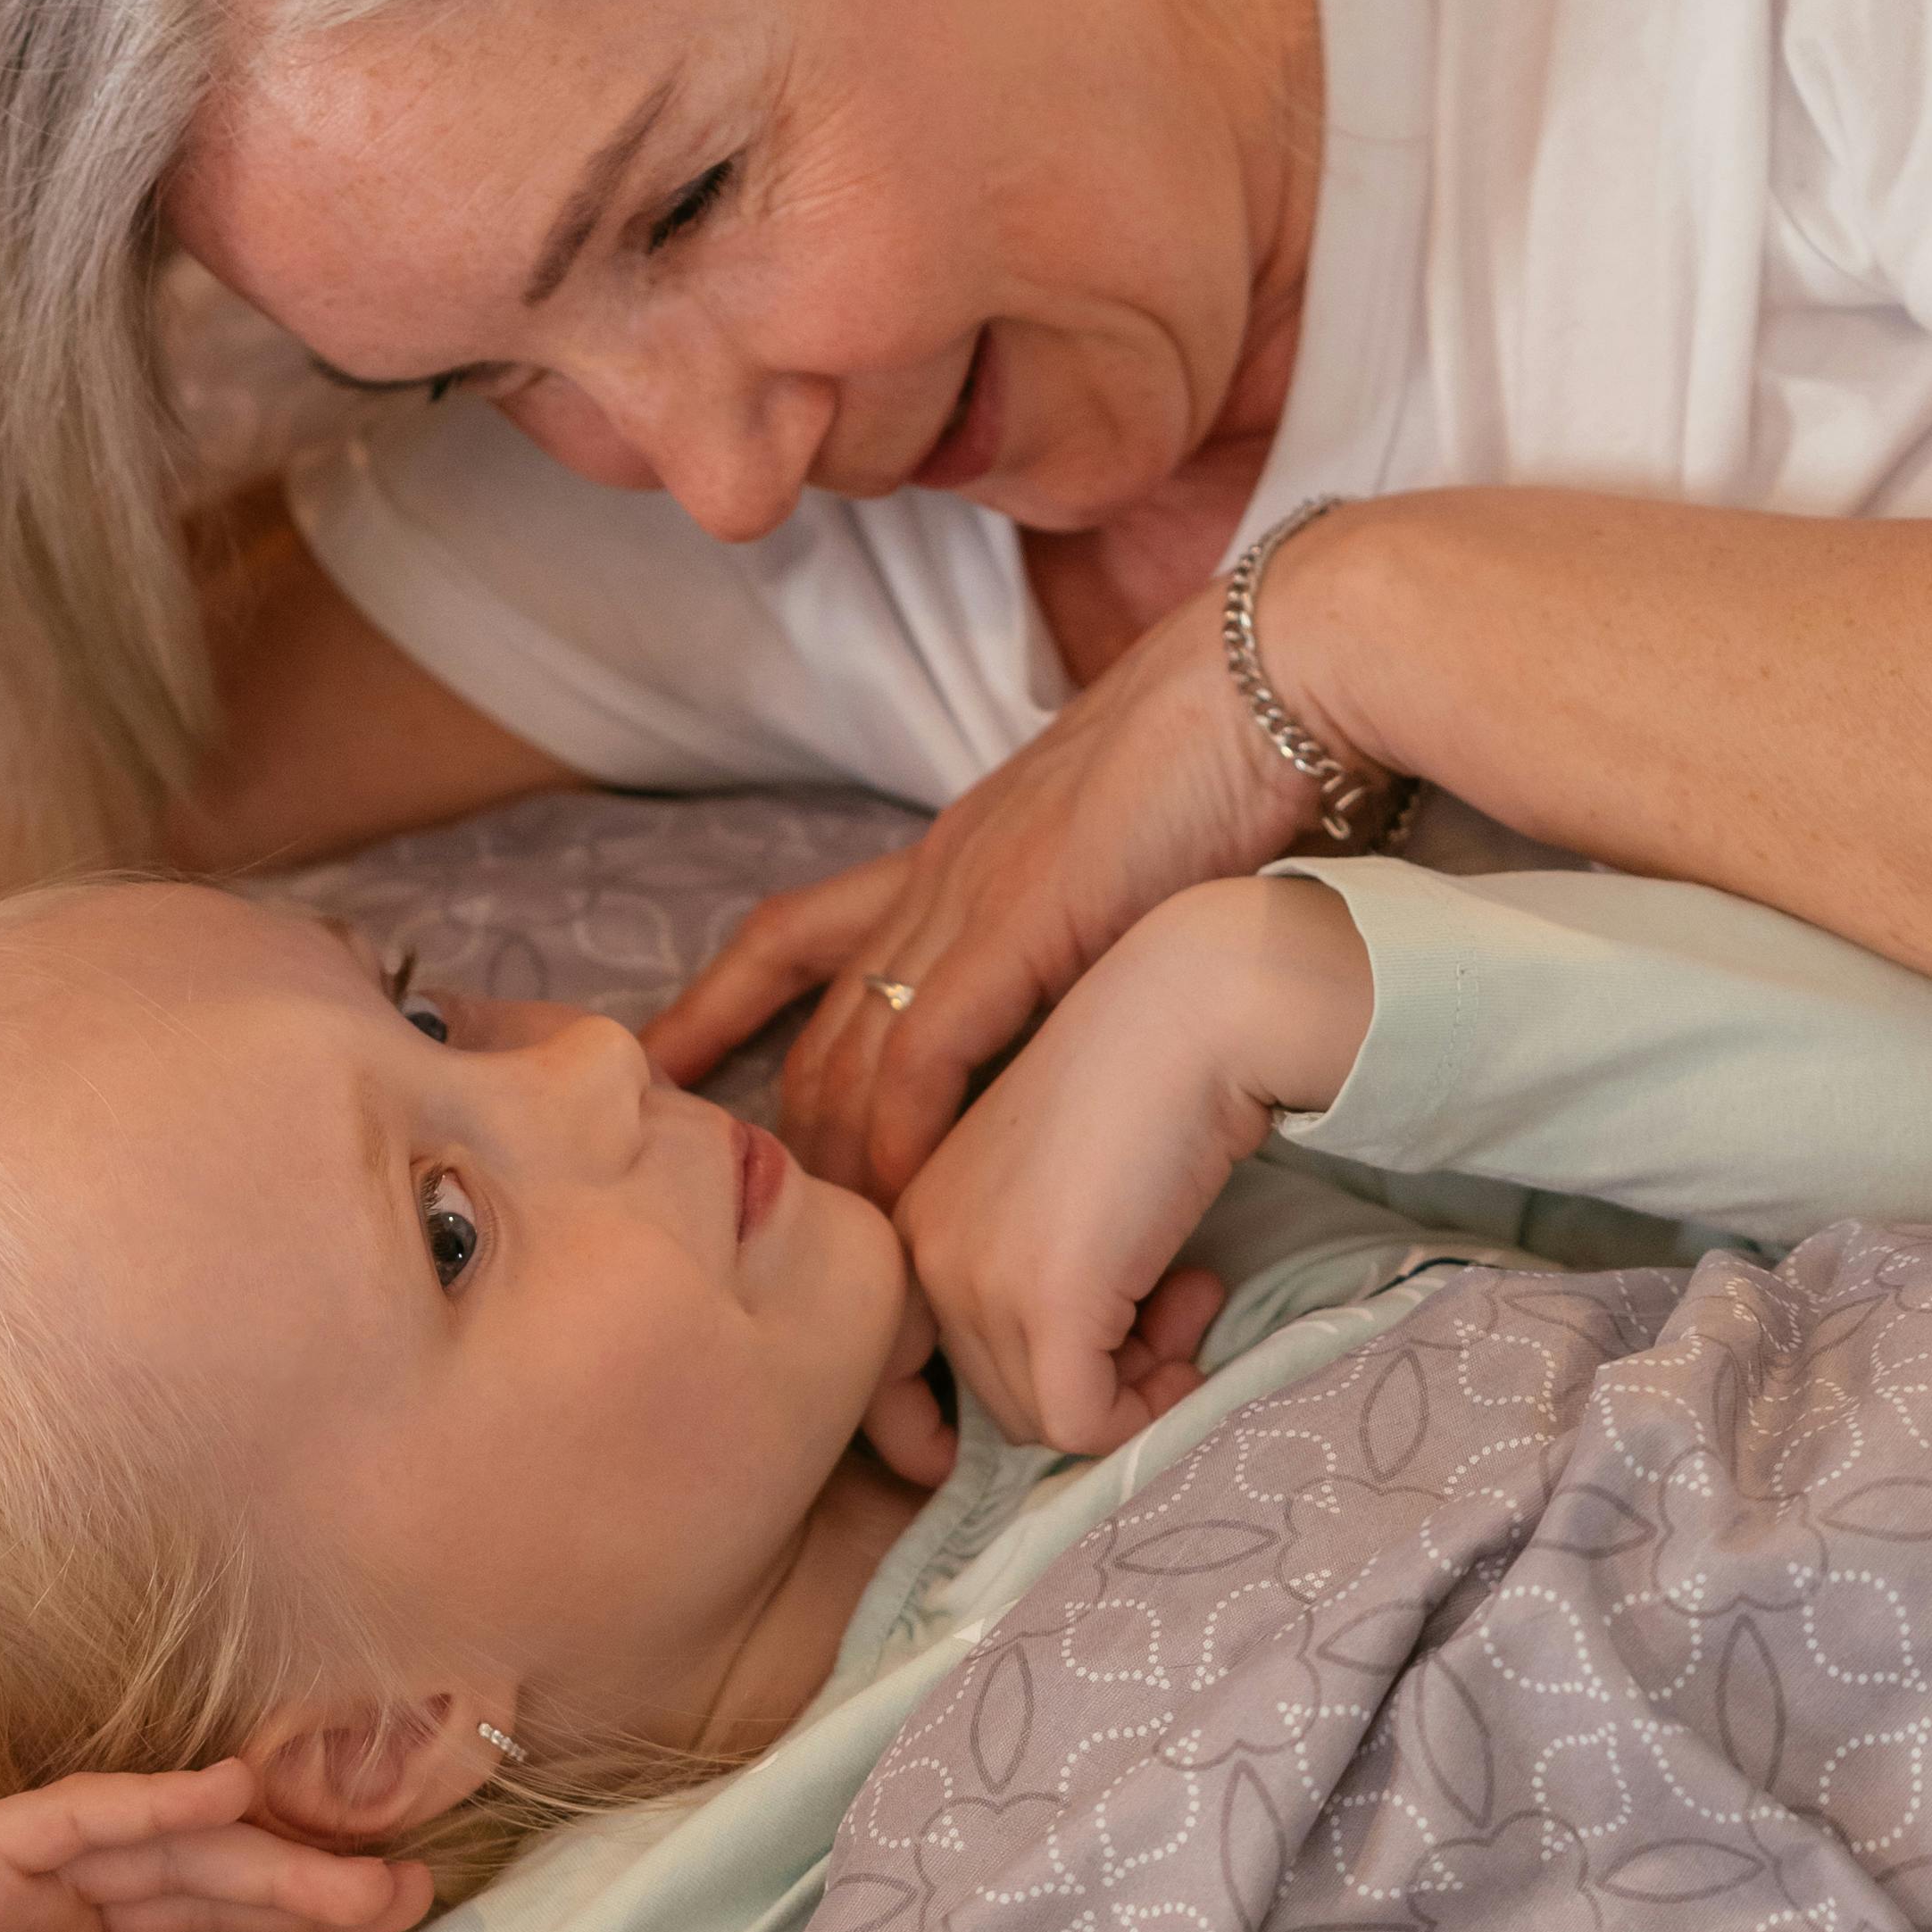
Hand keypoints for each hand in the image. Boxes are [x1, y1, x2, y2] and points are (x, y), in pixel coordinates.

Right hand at [0, 1766, 430, 1931]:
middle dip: (297, 1880)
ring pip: (150, 1847)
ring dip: (254, 1847)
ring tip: (354, 1857)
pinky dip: (147, 1801)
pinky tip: (229, 1793)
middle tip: (406, 1887)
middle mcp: (35, 1910)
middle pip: (191, 1881)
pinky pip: (68, 1818)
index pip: (192, 1926)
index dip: (285, 1921)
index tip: (385, 1926)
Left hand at [645, 572, 1351, 1198]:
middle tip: (756, 1220)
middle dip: (773, 1128)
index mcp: (948, 856)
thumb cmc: (1230, 761)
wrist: (1270, 679)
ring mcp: (966, 900)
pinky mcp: (1017, 926)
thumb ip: (1077, 928)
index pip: (790, 937)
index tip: (661, 1066)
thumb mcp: (1121, 859)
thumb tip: (1083, 999)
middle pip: (809, 1023)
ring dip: (835, 1159)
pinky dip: (899, 1138)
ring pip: (849, 1053)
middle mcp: (934, 878)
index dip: (715, 1006)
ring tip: (831, 1252)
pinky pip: (922, 1057)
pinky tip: (897, 1201)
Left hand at [895, 875, 1368, 1453]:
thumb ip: (1023, 1273)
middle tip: (1168, 1303)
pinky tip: (1198, 1302)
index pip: (882, 1374)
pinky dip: (1153, 1400)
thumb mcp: (1045, 1190)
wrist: (1191, 1013)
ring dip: (1135, 1378)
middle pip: (993, 1401)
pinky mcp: (1046, 1301)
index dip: (939, 1428)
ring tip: (1185, 1288)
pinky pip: (1088, 1423)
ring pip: (1046, 1418)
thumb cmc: (1138, 1084)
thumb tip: (1062, 1397)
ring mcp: (972, 1277)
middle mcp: (917, 1250)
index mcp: (905, 1217)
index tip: (1039, 1423)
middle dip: (1088, 1380)